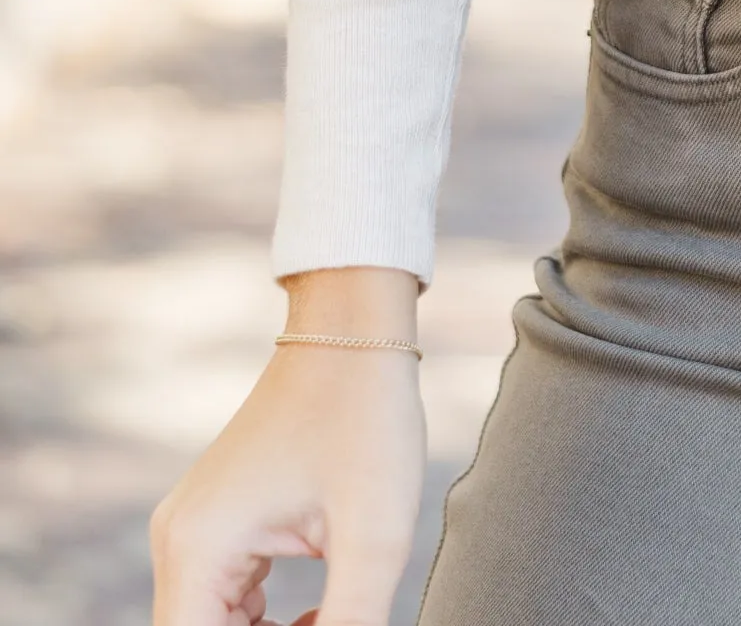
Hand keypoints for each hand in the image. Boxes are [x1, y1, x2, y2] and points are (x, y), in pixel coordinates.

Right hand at [152, 269, 425, 625]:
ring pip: (211, 623)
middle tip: (333, 622)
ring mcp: (193, 527)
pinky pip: (223, 598)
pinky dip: (263, 620)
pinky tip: (322, 608)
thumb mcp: (375, 537)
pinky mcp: (217, 519)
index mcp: (198, 550)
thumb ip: (353, 622)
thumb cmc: (366, 419)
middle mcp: (177, 541)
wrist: (355, 331)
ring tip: (334, 617)